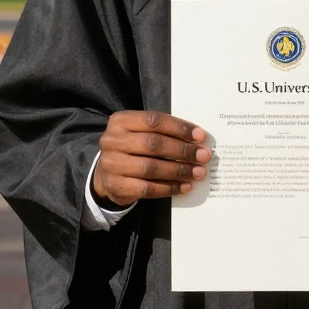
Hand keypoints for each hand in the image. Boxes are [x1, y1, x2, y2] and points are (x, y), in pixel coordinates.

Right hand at [93, 110, 211, 206]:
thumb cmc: (132, 147)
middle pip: (154, 144)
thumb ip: (162, 131)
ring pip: (151, 168)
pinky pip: (148, 188)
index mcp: (120, 121)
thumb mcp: (139, 132)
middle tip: (203, 156)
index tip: (200, 136)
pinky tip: (184, 186)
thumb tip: (197, 138)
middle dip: (182, 150)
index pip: (154, 120)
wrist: (106, 174)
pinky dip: (169, 187)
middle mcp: (112, 141)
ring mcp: (112, 165)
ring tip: (198, 172)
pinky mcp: (117, 186)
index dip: (179, 128)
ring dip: (179, 170)